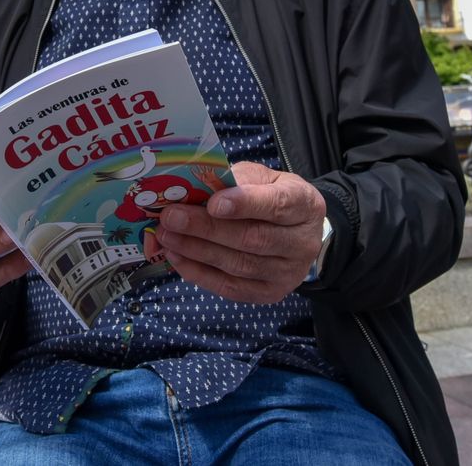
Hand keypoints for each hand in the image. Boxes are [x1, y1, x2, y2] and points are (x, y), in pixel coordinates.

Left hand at [155, 161, 326, 303]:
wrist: (295, 233)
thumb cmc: (271, 197)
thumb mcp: (263, 178)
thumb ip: (236, 180)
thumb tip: (196, 187)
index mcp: (305, 204)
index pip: (276, 205)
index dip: (244, 204)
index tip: (213, 203)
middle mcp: (302, 242)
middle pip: (252, 238)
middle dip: (207, 228)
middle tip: (172, 218)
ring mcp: (288, 273)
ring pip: (238, 265)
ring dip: (196, 251)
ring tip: (167, 236)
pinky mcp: (269, 294)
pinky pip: (230, 287)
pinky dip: (199, 273)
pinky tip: (177, 257)